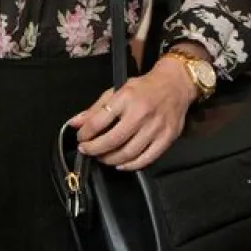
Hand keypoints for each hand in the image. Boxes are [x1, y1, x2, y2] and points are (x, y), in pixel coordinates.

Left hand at [68, 56, 197, 170]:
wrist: (175, 85)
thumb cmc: (144, 88)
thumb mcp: (117, 90)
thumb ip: (95, 108)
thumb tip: (75, 123)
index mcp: (126, 98)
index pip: (99, 121)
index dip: (85, 134)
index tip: (81, 138)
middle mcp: (141, 113)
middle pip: (113, 140)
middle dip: (94, 149)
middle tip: (87, 151)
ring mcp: (155, 127)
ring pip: (128, 153)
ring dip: (110, 159)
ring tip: (102, 157)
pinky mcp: (167, 138)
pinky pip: (146, 159)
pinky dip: (130, 165)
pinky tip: (121, 163)